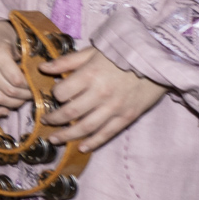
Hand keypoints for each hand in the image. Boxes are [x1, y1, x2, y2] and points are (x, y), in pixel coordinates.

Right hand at [0, 18, 30, 116]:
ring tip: (23, 99)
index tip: (38, 85)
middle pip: (8, 91)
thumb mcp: (17, 39)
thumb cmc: (1, 30)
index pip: (17, 80)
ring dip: (13, 103)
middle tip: (34, 94)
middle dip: (24, 96)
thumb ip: (26, 57)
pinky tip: (5, 111)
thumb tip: (38, 77)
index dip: (30, 86)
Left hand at [41, 46, 166, 151]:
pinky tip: (82, 147)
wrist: (155, 60)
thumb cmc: (121, 53)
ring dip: (67, 135)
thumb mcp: (92, 52)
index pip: (62, 92)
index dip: (55, 95)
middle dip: (54, 119)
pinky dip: (93, 142)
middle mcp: (100, 94)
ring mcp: (114, 108)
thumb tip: (43, 68)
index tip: (54, 95)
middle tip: (45, 122)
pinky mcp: (127, 117)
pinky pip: (107, 134)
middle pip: (70, 113)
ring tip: (55, 139)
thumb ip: (67, 61)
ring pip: (86, 127)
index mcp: (89, 75)